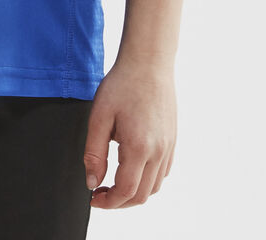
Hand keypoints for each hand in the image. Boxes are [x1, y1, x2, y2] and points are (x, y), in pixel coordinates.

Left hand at [83, 57, 176, 207]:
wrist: (148, 62)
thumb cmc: (122, 84)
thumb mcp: (99, 117)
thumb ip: (94, 153)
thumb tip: (92, 181)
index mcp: (139, 148)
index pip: (125, 191)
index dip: (108, 202)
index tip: (93, 198)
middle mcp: (159, 152)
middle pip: (142, 195)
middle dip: (119, 201)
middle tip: (100, 193)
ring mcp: (169, 147)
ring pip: (155, 187)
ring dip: (134, 192)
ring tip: (114, 183)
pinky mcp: (173, 140)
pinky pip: (163, 172)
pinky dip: (148, 180)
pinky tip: (132, 169)